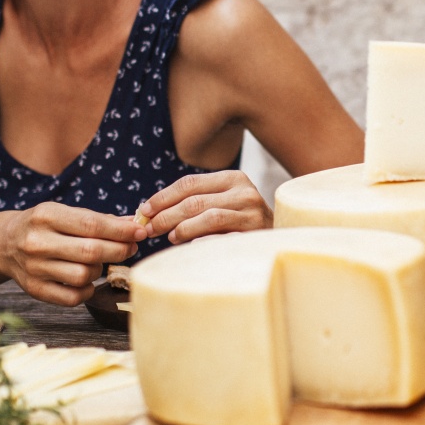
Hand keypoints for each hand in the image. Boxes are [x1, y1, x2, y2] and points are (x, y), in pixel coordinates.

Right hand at [0, 202, 137, 305]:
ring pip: (84, 275)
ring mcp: (34, 268)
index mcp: (46, 216)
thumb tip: (134, 224)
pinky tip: (86, 280)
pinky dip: (87, 290)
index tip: (139, 231)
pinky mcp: (35, 289)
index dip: (120, 230)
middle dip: (119, 250)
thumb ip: (97, 219)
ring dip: (100, 270)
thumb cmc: (43, 226)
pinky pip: (74, 297)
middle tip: (131, 247)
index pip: (91, 224)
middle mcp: (37, 242)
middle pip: (91, 251)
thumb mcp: (63, 213)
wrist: (3, 244)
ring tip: (98, 262)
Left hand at [135, 170, 272, 243]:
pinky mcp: (255, 236)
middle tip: (149, 228)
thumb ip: (194, 201)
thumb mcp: (223, 201)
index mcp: (233, 178)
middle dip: (165, 216)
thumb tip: (149, 212)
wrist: (280, 238)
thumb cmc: (241, 220)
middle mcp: (245, 192)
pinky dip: (202, 242)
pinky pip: (223, 238)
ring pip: (208, 218)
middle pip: (194, 201)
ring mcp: (253, 215)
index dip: (162, 197)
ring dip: (182, 229)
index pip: (189, 183)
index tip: (144, 210)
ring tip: (169, 237)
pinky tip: (189, 246)